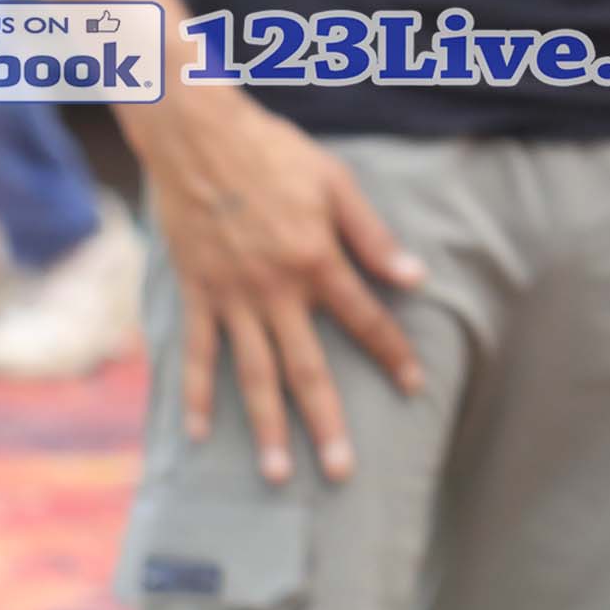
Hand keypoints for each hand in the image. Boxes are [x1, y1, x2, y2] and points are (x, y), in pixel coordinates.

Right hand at [142, 82, 429, 486]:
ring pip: (252, 375)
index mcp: (315, 260)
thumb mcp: (336, 184)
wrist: (195, 136)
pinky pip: (197, 354)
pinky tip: (201, 435)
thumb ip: (372, 236)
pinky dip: (196, 395)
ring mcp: (229, 296)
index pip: (364, 319)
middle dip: (327, 422)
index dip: (392, 353)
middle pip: (307, 367)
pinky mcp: (194, 294)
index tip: (414, 385)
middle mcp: (273, 289)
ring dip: (267, 427)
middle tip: (343, 471)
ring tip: (279, 474)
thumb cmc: (273, 153)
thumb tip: (415, 277)